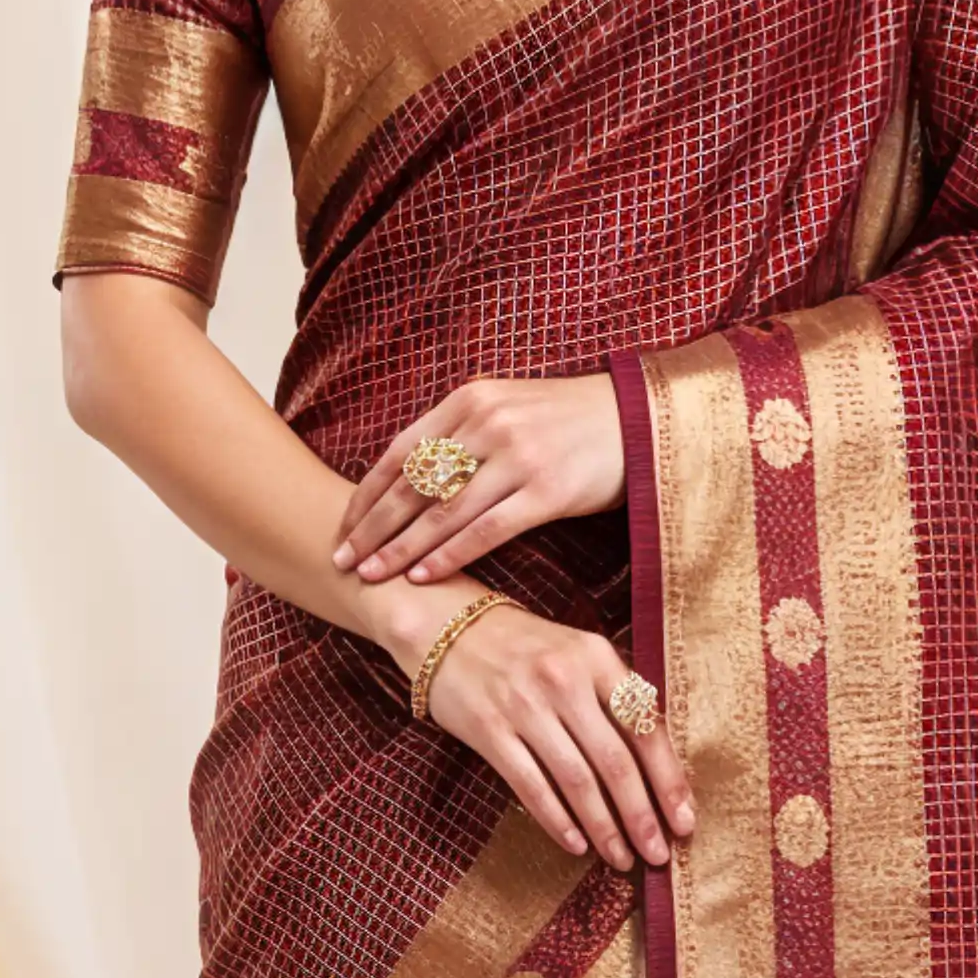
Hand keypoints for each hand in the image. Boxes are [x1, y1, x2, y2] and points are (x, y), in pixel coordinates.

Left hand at [334, 373, 623, 585]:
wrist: (636, 419)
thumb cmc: (565, 423)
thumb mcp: (506, 409)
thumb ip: (459, 435)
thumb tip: (407, 480)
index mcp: (469, 400)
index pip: (399, 453)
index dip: (365, 496)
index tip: (341, 529)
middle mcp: (486, 423)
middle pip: (413, 484)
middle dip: (372, 527)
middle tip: (342, 561)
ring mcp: (517, 455)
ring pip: (443, 511)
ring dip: (401, 548)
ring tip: (371, 577)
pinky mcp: (546, 490)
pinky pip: (486, 530)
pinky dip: (450, 555)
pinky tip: (423, 576)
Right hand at [405, 598, 693, 871]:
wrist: (445, 627)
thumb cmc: (524, 648)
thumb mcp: (577, 653)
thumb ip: (614, 696)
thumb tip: (658, 766)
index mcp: (596, 657)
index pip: (646, 728)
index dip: (668, 781)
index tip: (684, 821)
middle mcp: (564, 680)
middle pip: (616, 762)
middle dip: (641, 816)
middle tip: (657, 855)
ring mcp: (524, 706)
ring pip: (576, 780)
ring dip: (604, 827)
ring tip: (621, 857)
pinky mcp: (489, 730)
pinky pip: (531, 785)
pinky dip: (557, 820)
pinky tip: (576, 845)